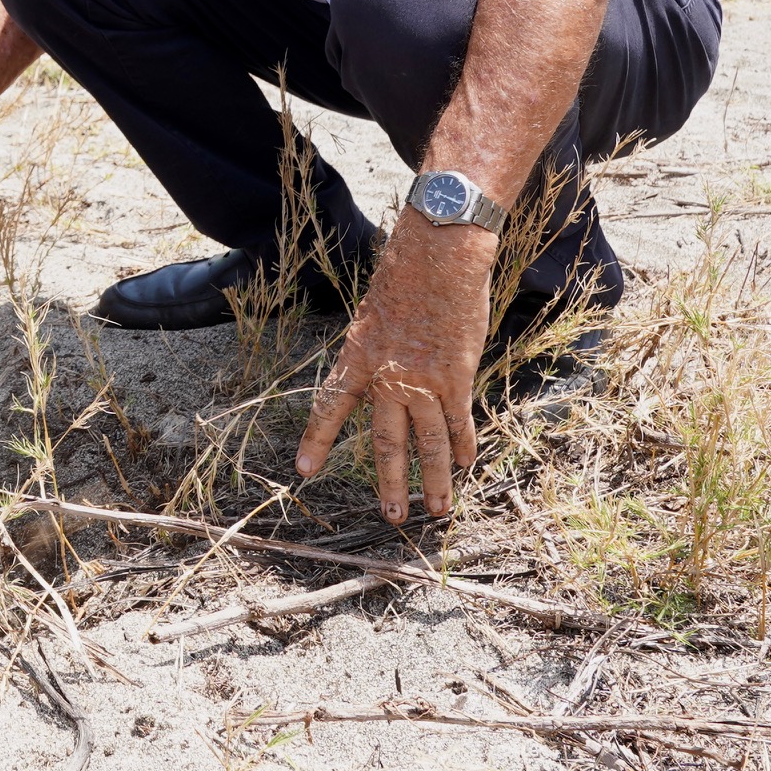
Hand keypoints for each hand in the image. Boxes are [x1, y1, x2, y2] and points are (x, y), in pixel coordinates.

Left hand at [295, 206, 497, 520]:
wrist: (440, 256)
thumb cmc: (405, 272)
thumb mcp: (372, 311)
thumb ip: (374, 348)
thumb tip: (381, 372)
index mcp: (358, 357)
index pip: (332, 407)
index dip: (318, 440)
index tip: (304, 471)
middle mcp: (388, 377)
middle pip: (386, 441)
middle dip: (389, 481)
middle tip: (391, 515)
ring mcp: (424, 381)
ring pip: (429, 442)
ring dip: (433, 480)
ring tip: (436, 510)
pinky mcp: (457, 377)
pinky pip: (460, 421)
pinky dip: (464, 445)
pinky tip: (465, 467)